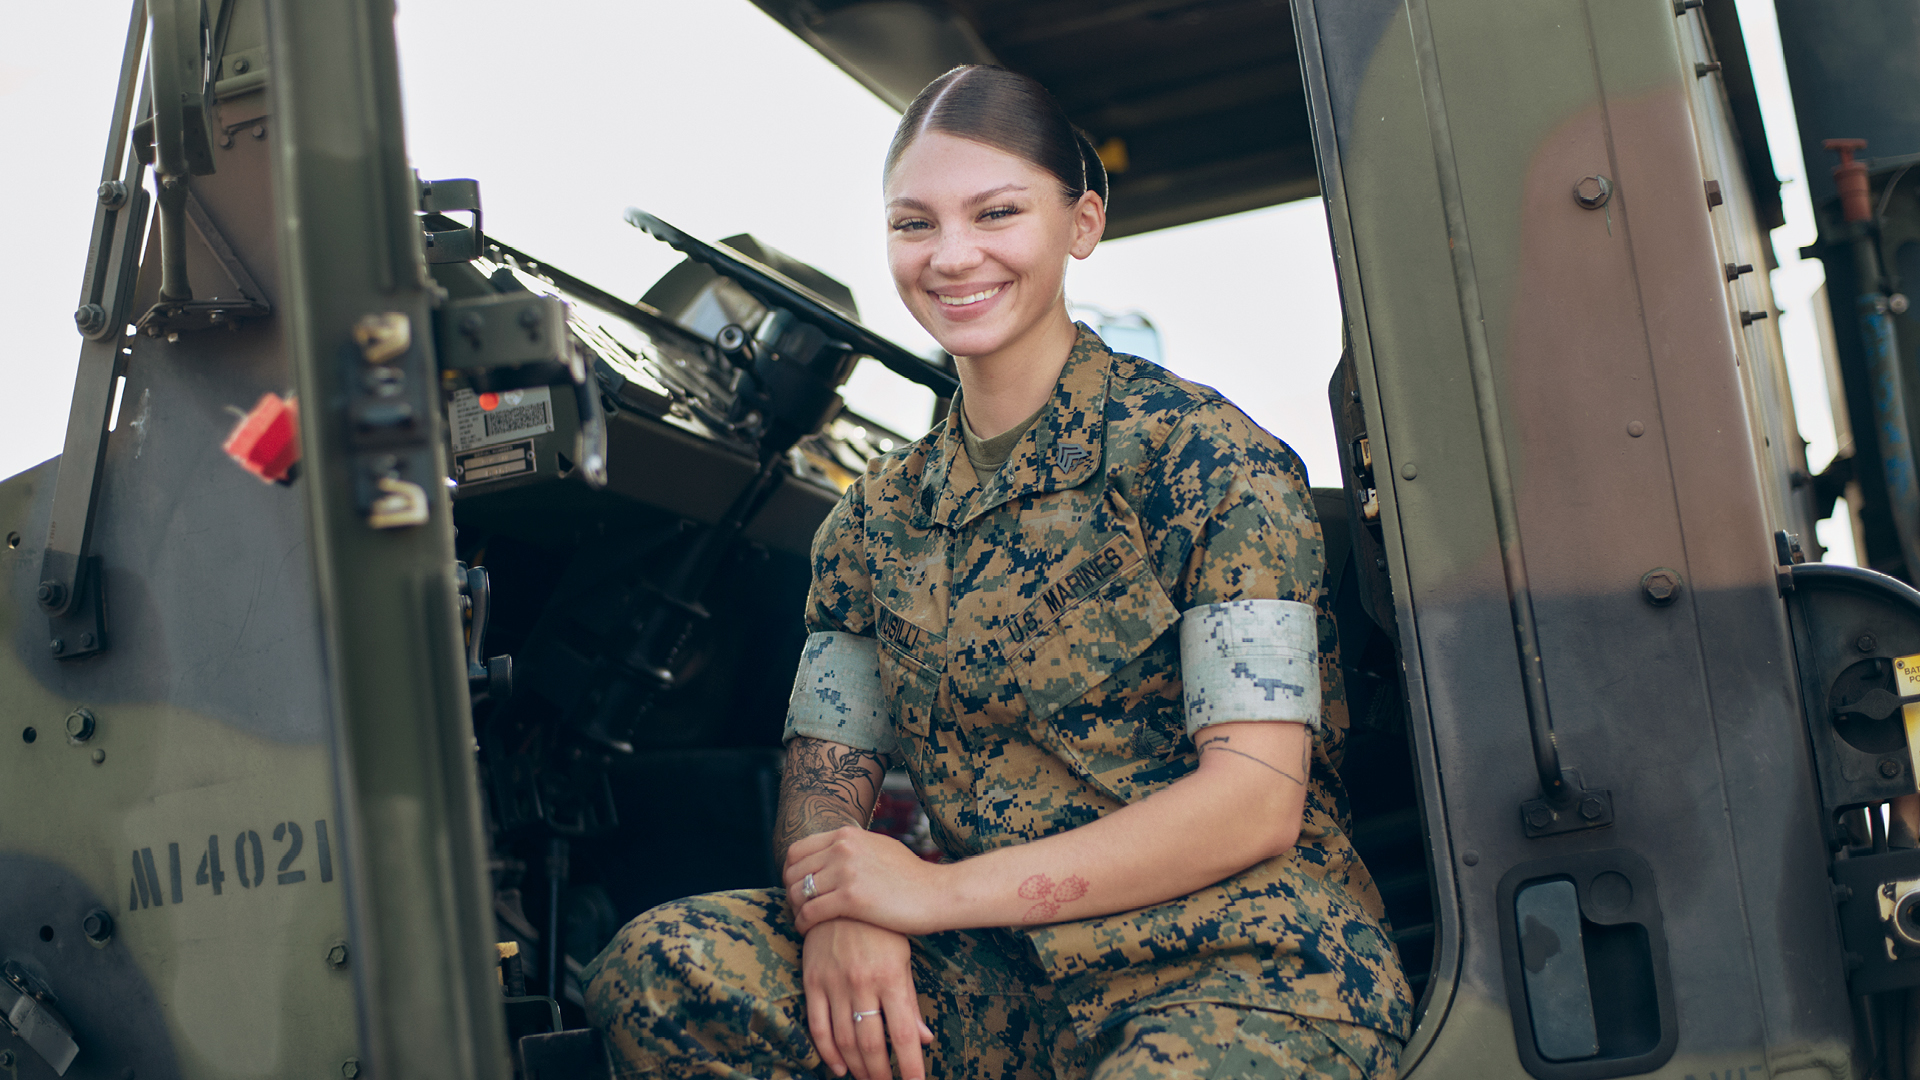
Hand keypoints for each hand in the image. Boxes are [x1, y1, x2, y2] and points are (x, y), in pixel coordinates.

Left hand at [784, 826, 947, 935]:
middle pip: (793, 871)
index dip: (791, 872)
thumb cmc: (911, 877)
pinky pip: (810, 912)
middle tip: (799, 908)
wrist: (937, 893)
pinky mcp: (851, 898)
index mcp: (847, 835)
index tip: (797, 889)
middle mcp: (843, 848)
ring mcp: (846, 871)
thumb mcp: (879, 848)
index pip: (797, 850)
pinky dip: (803, 924)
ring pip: (798, 892)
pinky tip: (808, 931)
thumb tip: (833, 850)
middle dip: (790, 892)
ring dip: (796, 910)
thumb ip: (853, 847)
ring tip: (804, 921)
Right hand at [801, 918, 933, 1079]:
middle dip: (880, 1072)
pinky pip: (817, 1025)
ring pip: (844, 1039)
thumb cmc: (880, 927)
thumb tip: (924, 1040)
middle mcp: (862, 983)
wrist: (841, 895)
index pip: (904, 1034)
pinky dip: (827, 1051)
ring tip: (867, 1079)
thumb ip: (910, 1001)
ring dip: (856, 1066)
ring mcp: (834, 983)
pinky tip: (839, 1067)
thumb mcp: (903, 959)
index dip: (911, 1066)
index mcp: (891, 977)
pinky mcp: (812, 981)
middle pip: (871, 1043)